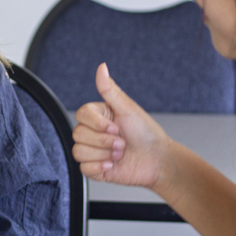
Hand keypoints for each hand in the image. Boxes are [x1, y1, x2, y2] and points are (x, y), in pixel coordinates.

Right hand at [73, 63, 170, 188]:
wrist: (157, 161)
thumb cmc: (146, 133)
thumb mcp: (128, 108)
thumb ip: (110, 89)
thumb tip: (102, 67)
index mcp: (99, 116)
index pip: (81, 115)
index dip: (96, 123)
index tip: (115, 127)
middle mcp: (93, 133)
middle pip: (78, 134)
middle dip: (103, 140)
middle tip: (121, 142)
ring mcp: (92, 151)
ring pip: (78, 151)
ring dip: (103, 154)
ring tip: (119, 153)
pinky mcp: (94, 169)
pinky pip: (83, 168)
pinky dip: (99, 167)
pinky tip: (113, 165)